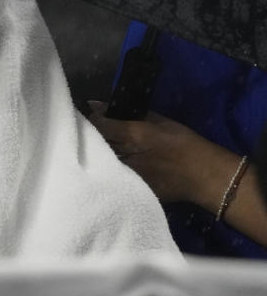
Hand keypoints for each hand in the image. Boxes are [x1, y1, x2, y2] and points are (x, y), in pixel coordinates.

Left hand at [86, 100, 224, 203]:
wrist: (206, 177)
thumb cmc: (185, 144)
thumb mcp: (161, 122)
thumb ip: (132, 114)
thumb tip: (102, 105)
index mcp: (133, 135)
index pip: (100, 125)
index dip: (92, 119)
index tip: (90, 116)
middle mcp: (126, 155)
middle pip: (98, 143)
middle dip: (92, 137)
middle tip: (91, 132)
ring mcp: (128, 174)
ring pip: (103, 161)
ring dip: (100, 154)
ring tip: (98, 148)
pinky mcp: (132, 189)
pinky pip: (115, 177)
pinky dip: (111, 170)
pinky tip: (111, 166)